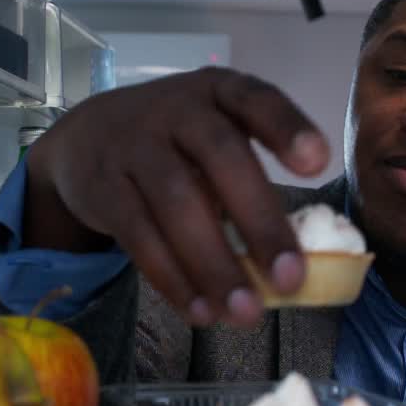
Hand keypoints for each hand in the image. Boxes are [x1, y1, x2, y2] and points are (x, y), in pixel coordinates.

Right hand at [22, 67, 329, 326]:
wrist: (86, 136)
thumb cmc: (176, 142)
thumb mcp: (213, 133)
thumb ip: (250, 179)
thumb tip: (293, 262)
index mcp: (219, 92)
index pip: (256, 99)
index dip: (287, 128)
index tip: (319, 164)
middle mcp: (177, 109)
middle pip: (220, 157)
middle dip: (259, 220)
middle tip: (290, 279)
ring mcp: (135, 146)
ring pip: (177, 204)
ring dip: (215, 264)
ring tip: (245, 313)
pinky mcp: (105, 188)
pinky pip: (139, 236)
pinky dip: (172, 278)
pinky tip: (199, 311)